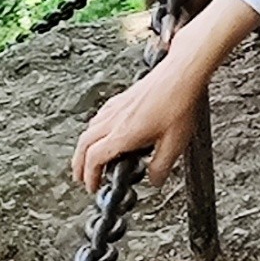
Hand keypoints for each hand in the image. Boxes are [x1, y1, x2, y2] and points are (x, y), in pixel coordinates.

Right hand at [72, 52, 206, 194]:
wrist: (181, 73)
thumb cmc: (179, 103)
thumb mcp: (176, 143)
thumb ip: (162, 165)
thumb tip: (155, 180)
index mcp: (123, 134)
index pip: (94, 159)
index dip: (90, 176)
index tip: (92, 187)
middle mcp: (114, 120)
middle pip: (83, 144)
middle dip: (78, 165)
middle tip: (81, 178)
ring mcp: (115, 107)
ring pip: (88, 130)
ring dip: (84, 148)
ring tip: (88, 159)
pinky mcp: (121, 98)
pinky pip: (98, 118)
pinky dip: (94, 131)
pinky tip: (104, 133)